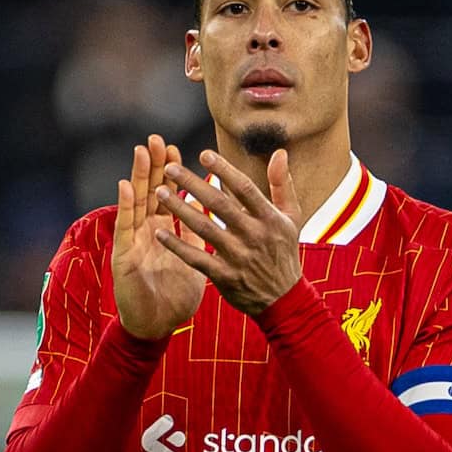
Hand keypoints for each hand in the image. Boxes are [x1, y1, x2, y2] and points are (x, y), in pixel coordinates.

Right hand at [112, 135, 205, 338]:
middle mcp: (147, 232)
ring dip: (138, 177)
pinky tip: (125, 186)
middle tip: (156, 139)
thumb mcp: (193, 259)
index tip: (177, 149)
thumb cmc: (175, 296)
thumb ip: (198, 232)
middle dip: (153, 166)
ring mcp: (134, 241)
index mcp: (164, 231)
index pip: (168, 196)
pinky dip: (124, 206)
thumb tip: (208, 206)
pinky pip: (125, 228)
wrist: (158, 326)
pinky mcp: (124, 256)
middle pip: (150, 192)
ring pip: (136, 203)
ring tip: (141, 152)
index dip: (171, 174)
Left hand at [155, 148, 303, 315]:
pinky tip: (160, 232)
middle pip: (219, 205)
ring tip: (160, 192)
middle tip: (170, 168)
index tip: (203, 154)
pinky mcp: (224, 276)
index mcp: (269, 218)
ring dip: (179, 209)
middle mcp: (254, 235)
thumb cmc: (284, 252)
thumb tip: (279, 152)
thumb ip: (282, 184)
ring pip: (204, 228)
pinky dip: (177, 246)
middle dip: (193, 184)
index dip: (224, 170)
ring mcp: (238, 257)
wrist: (283, 299)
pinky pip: (196, 258)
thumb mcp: (291, 217)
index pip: (244, 188)